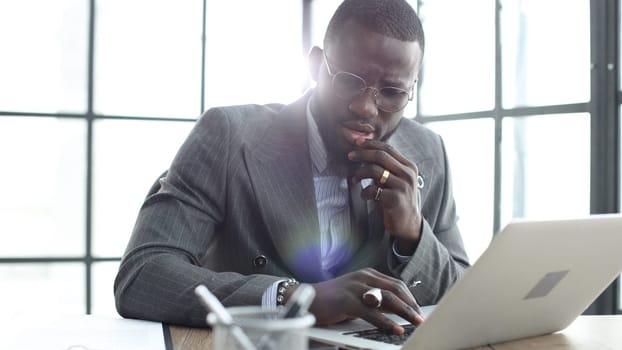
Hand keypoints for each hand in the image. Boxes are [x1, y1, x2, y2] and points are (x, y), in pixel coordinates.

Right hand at [307, 268, 423, 333]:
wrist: (306, 298)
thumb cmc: (332, 300)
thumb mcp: (357, 296)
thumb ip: (375, 300)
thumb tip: (397, 310)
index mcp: (368, 274)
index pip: (396, 284)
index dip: (410, 298)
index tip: (419, 311)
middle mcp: (364, 277)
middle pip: (396, 289)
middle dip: (411, 305)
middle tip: (421, 318)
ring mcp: (355, 287)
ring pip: (388, 298)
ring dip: (405, 311)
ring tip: (415, 322)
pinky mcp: (347, 299)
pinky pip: (372, 312)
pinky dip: (387, 322)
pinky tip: (396, 328)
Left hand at [348, 138, 422, 250]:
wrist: (408, 224)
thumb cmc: (397, 200)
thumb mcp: (395, 180)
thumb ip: (385, 168)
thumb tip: (364, 154)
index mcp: (408, 166)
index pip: (388, 149)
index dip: (371, 144)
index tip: (357, 143)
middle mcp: (408, 174)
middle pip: (381, 156)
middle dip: (362, 154)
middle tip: (350, 156)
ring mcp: (403, 186)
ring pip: (375, 170)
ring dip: (360, 173)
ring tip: (354, 179)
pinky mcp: (396, 199)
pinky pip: (373, 189)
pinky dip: (364, 192)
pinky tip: (364, 196)